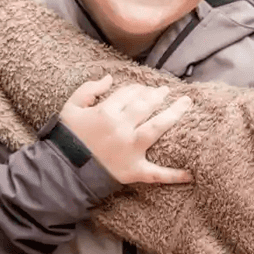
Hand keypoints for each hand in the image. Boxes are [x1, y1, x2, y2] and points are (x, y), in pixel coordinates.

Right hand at [58, 75, 193, 184]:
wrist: (62, 170)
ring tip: (185, 104)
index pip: (129, 94)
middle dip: (158, 95)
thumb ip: (88, 89)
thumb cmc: (67, 137)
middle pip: (146, 106)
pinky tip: (191, 174)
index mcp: (106, 112)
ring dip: (174, 114)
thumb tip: (110, 78)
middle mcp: (121, 128)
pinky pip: (157, 174)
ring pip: (157, 127)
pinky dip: (174, 175)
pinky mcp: (134, 170)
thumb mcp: (70, 108)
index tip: (144, 88)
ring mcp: (130, 149)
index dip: (138, 89)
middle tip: (167, 90)